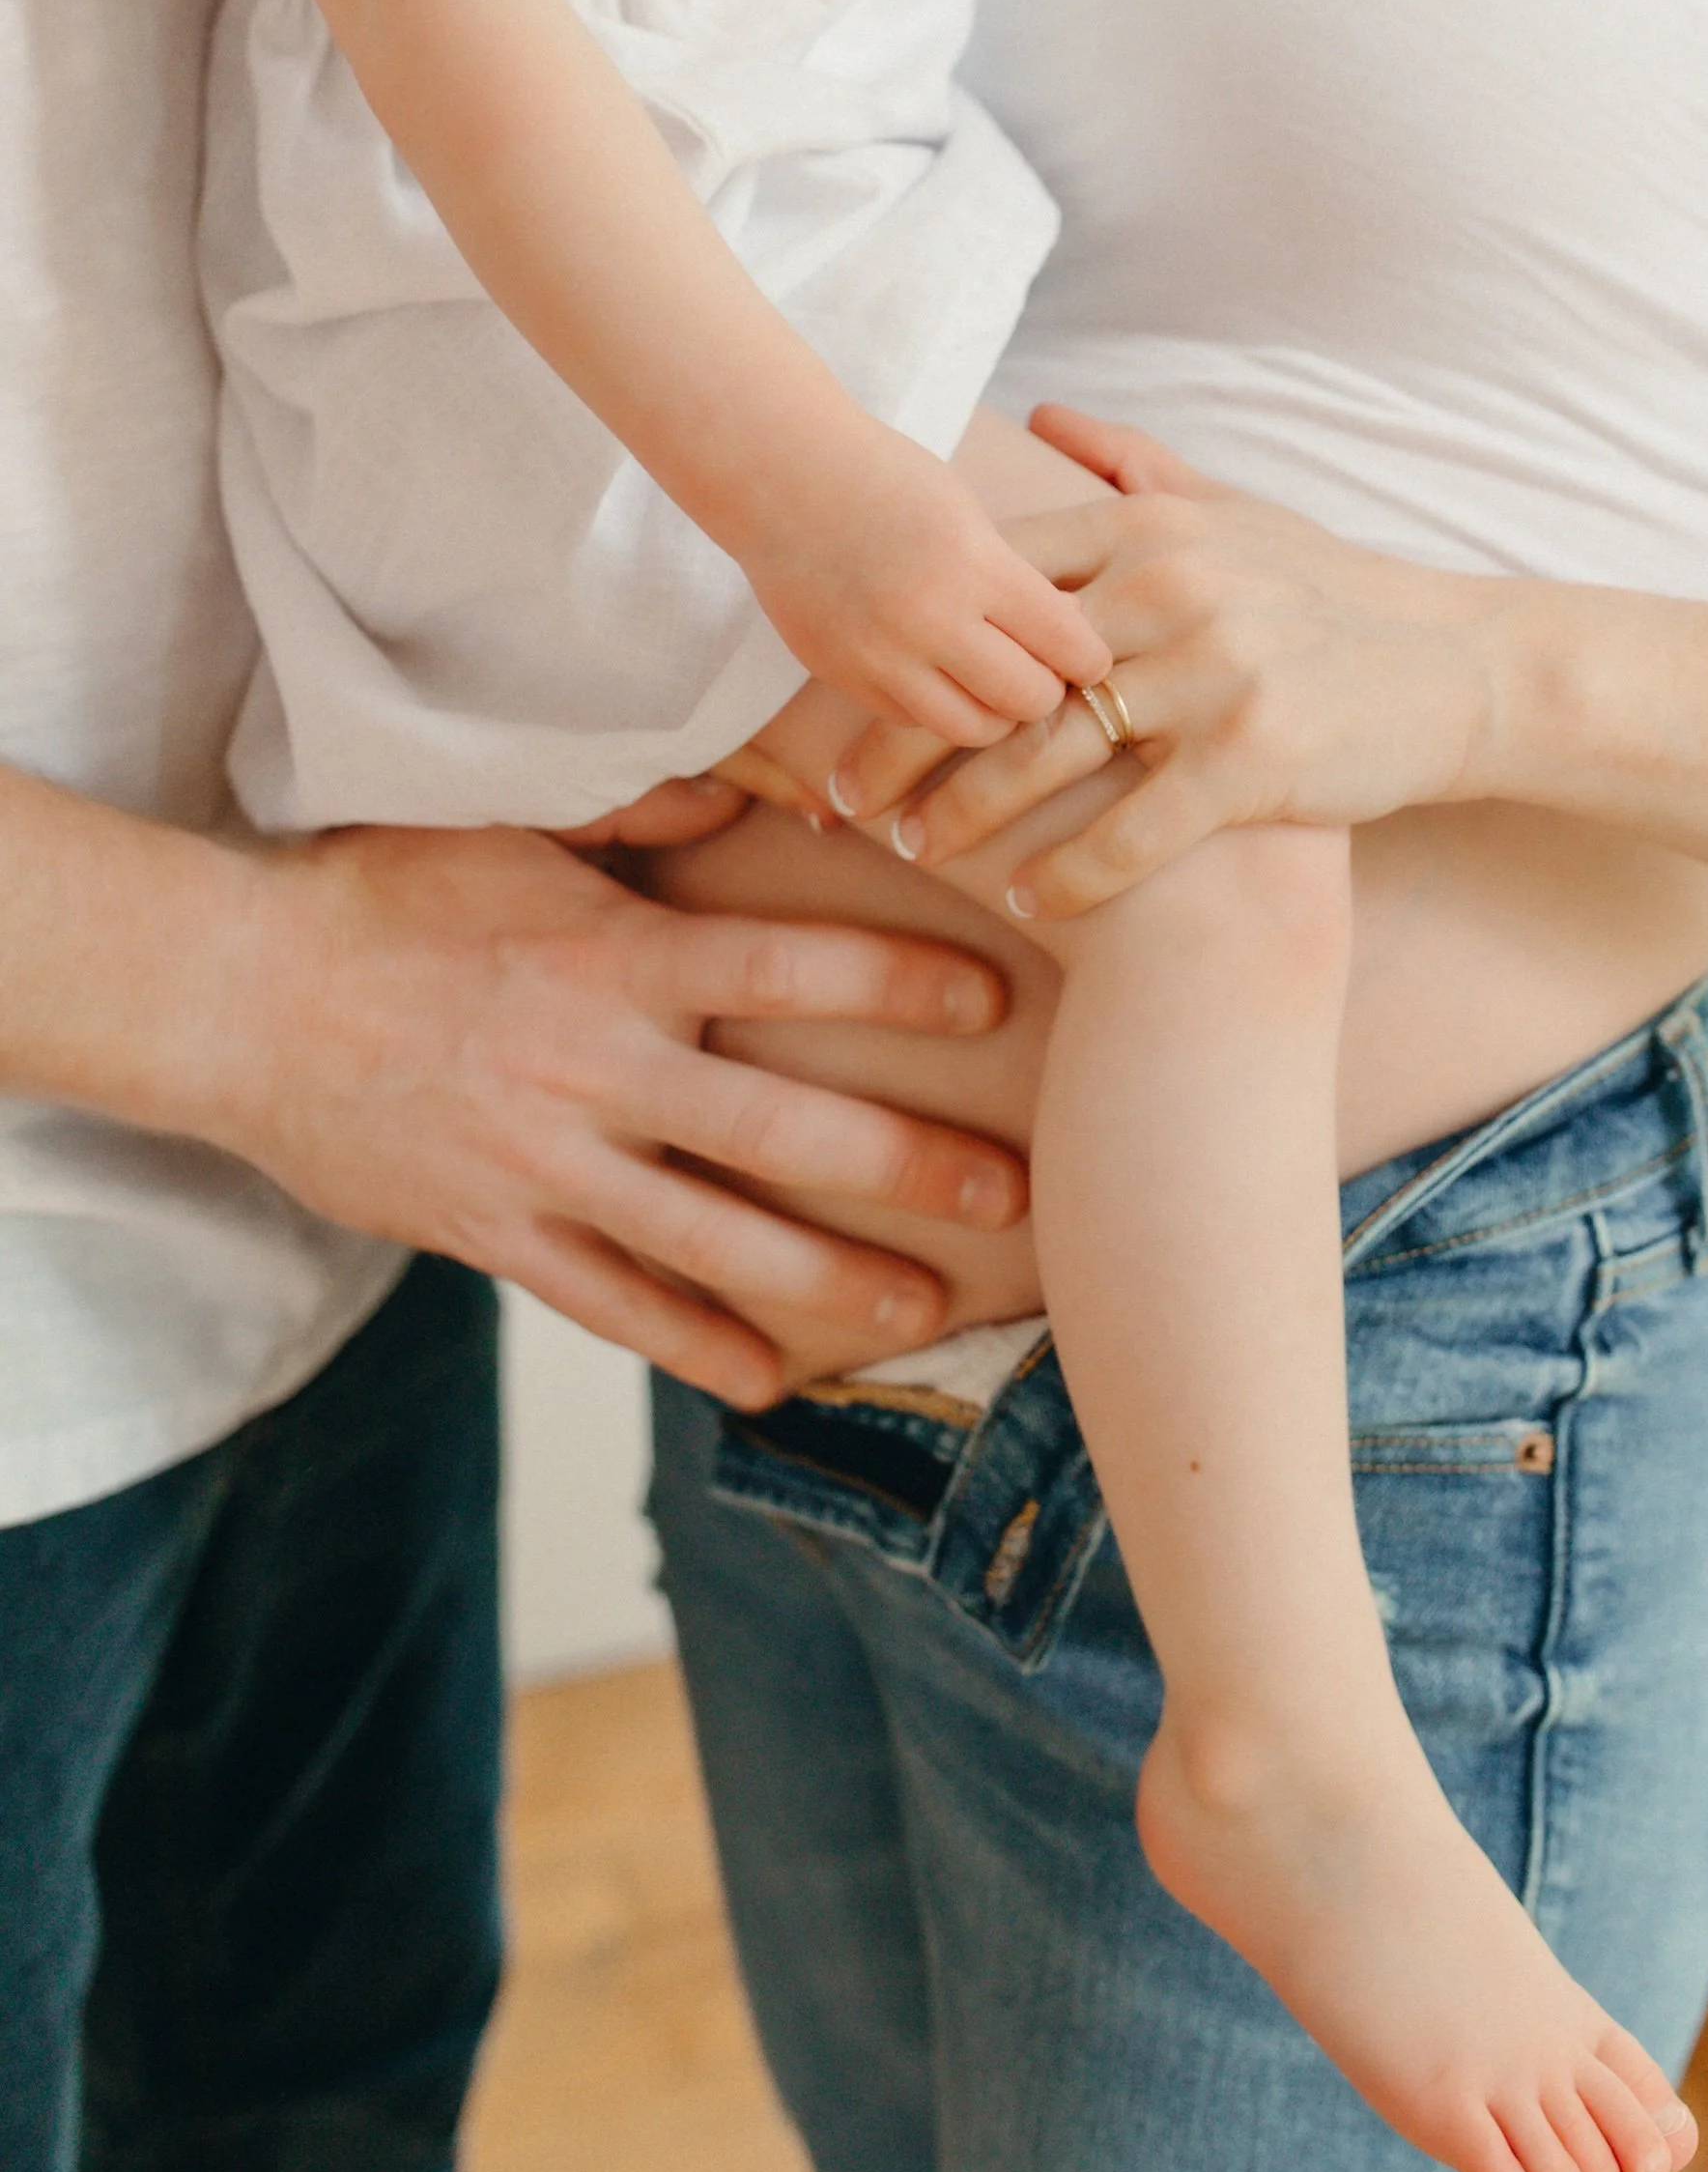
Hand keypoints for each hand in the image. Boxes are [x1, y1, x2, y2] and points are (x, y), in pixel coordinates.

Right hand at [202, 825, 1026, 1401]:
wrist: (234, 997)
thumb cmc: (377, 896)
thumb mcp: (507, 828)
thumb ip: (633, 815)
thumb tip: (742, 791)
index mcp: (613, 956)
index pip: (785, 963)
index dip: (896, 979)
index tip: (990, 997)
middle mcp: (597, 1066)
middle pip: (780, 1124)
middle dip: (905, 1162)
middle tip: (1009, 1192)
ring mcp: (548, 1162)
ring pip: (714, 1236)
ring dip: (829, 1278)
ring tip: (926, 1308)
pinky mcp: (497, 1231)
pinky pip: (612, 1304)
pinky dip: (693, 1345)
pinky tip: (767, 1379)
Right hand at [739, 423, 1109, 747]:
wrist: (779, 477)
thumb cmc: (887, 481)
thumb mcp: (968, 515)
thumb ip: (1016, 581)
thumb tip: (1069, 645)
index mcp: (972, 565)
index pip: (1066, 644)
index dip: (1089, 658)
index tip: (1087, 655)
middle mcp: (928, 619)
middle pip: (1026, 700)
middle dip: (1044, 689)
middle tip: (1041, 670)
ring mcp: (879, 655)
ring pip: (971, 728)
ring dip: (992, 711)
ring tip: (991, 680)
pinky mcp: (843, 676)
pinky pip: (914, 720)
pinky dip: (936, 705)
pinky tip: (934, 670)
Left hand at [828, 403, 1501, 916]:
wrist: (1464, 669)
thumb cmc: (1336, 596)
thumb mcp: (1240, 512)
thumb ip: (1137, 469)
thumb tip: (1046, 415)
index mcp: (1152, 530)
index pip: (994, 581)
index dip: (912, 638)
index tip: (844, 686)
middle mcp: (1172, 591)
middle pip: (997, 675)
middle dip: (907, 739)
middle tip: (839, 795)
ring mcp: (1214, 675)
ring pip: (1049, 754)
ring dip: (968, 813)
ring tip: (912, 850)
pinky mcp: (1255, 759)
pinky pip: (1133, 830)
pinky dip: (1071, 874)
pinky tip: (1027, 901)